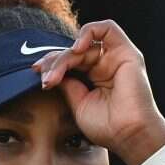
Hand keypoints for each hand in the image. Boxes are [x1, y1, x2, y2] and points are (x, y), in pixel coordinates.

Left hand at [34, 20, 164, 164]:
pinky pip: (107, 28)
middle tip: (45, 78)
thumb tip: (50, 70)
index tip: (36, 73)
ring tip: (56, 72)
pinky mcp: (126, 53)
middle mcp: (104, 65)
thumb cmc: (107, 126)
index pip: (68, 61)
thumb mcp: (77, 103)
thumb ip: (67, 83)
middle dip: (54, 62)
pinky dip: (89, 32)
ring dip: (65, 55)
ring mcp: (115, 58)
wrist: (128, 135)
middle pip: (73, 52)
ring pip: (83, 44)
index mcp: (93, 78)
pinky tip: (76, 48)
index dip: (51, 64)